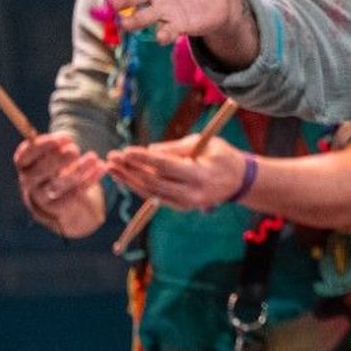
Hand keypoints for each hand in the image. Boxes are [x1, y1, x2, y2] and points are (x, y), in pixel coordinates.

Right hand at [13, 132, 105, 235]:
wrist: (60, 200)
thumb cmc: (55, 168)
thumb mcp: (51, 155)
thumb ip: (55, 146)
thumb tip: (65, 139)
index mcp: (25, 167)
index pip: (24, 157)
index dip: (41, 146)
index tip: (59, 139)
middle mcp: (30, 183)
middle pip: (40, 171)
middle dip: (58, 159)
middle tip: (74, 150)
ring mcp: (44, 196)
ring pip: (59, 184)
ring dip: (77, 169)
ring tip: (93, 157)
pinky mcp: (61, 206)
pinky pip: (76, 192)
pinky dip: (90, 178)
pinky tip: (101, 167)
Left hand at [106, 134, 247, 212]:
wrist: (239, 180)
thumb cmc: (221, 155)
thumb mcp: (204, 143)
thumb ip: (176, 148)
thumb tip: (149, 151)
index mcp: (201, 175)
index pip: (166, 166)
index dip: (144, 159)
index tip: (125, 150)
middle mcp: (192, 193)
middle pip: (154, 182)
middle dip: (130, 170)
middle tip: (111, 157)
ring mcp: (186, 203)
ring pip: (151, 192)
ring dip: (129, 180)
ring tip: (112, 168)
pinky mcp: (181, 207)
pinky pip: (156, 197)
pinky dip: (139, 187)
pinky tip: (125, 177)